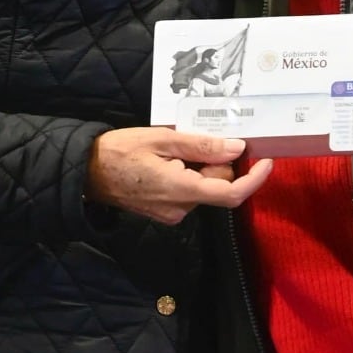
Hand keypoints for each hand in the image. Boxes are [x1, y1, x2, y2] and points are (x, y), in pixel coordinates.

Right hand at [87, 127, 272, 225]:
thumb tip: (237, 149)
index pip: (230, 193)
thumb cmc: (119, 151)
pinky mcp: (166, 212)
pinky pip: (190, 192)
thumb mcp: (161, 139)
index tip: (266, 161)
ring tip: (172, 150)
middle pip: (218, 185)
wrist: (85, 173)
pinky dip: (188, 175)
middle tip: (193, 140)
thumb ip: (201, 146)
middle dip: (217, 162)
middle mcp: (181, 208)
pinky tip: (166, 161)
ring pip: (204, 188)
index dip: (254, 180)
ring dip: (200, 167)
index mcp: (181, 189)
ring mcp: (173, 213)